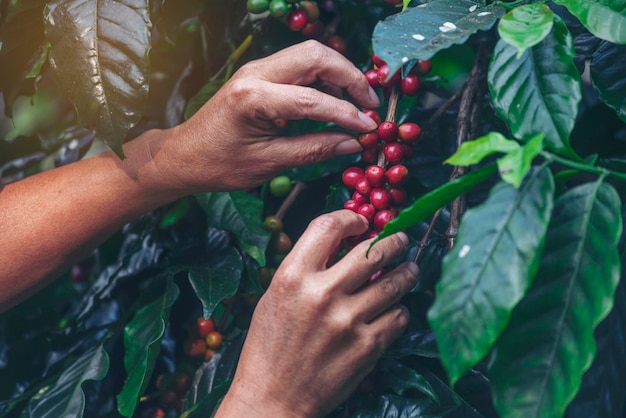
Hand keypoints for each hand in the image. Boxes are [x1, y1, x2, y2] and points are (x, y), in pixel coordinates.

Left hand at [151, 40, 379, 192]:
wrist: (185, 155)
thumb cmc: (220, 164)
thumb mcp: (268, 163)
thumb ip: (313, 150)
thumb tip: (352, 143)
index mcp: (253, 98)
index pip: (312, 99)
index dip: (347, 113)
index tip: (369, 127)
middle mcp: (255, 73)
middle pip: (316, 56)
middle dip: (350, 77)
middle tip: (369, 105)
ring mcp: (257, 69)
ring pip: (310, 55)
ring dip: (339, 74)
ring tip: (358, 103)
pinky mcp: (260, 73)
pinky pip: (300, 66)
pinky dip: (324, 79)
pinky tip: (336, 100)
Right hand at [216, 210, 418, 417]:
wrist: (272, 398)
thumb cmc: (270, 346)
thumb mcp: (276, 296)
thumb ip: (306, 267)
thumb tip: (343, 241)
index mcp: (292, 277)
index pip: (328, 226)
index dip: (350, 217)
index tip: (361, 222)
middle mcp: (321, 295)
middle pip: (373, 250)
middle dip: (393, 240)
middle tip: (399, 239)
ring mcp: (347, 321)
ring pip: (395, 281)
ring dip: (407, 271)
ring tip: (409, 269)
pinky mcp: (367, 347)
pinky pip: (399, 316)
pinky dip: (400, 309)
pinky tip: (395, 308)